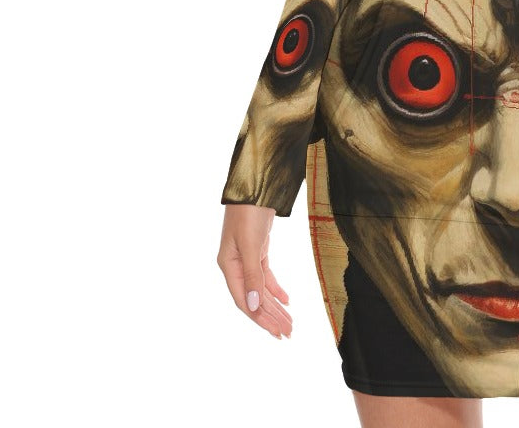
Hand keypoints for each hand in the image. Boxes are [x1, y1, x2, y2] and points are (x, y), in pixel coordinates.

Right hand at [217, 204, 293, 338]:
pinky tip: (287, 300)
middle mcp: (236, 266)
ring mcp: (246, 258)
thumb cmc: (248, 213)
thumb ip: (252, 275)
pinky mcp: (257, 250)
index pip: (244, 301)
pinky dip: (276, 288)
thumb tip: (253, 305)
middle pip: (254, 298)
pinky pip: (266, 275)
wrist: (254, 186)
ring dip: (275, 305)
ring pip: (261, 289)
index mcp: (229, 267)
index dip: (260, 318)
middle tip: (288, 333)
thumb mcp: (250, 245)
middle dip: (271, 316)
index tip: (276, 331)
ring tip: (290, 322)